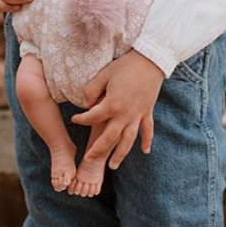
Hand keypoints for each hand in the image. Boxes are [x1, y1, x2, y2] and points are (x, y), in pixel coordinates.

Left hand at [70, 50, 163, 169]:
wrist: (151, 60)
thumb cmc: (126, 65)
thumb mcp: (104, 74)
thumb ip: (92, 90)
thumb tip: (86, 103)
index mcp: (112, 104)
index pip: (93, 117)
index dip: (81, 119)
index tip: (74, 119)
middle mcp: (125, 114)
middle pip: (109, 138)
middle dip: (98, 150)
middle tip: (88, 160)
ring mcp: (138, 115)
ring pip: (128, 140)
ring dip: (120, 154)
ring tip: (113, 166)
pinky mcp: (147, 112)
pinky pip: (148, 130)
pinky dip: (147, 141)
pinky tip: (145, 151)